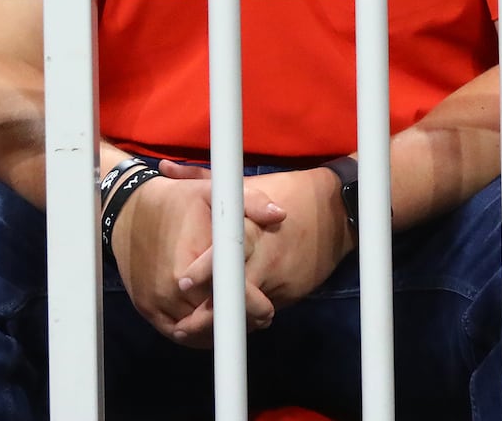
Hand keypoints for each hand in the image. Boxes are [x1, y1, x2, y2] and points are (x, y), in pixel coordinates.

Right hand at [109, 162, 285, 346]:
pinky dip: (198, 336)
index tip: (268, 311)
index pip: (227, 295)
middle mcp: (171, 288)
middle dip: (240, 320)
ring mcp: (156, 302)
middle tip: (263, 318)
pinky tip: (216, 329)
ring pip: (196, 332)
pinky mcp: (147, 309)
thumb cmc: (177, 202)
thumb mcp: (211, 193)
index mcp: (191, 262)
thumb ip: (248, 203)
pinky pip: (178, 334)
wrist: (129, 211)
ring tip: (242, 323)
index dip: (250, 305)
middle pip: (213, 318)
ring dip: (220, 331)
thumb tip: (279, 215)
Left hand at [177, 167, 352, 314]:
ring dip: (227, 321)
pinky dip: (248, 314)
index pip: (226, 253)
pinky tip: (233, 321)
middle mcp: (266, 256)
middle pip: (234, 293)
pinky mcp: (293, 293)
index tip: (183, 284)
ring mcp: (281, 278)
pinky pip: (264, 308)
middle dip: (208, 314)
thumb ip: (203, 180)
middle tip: (181, 328)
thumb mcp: (246, 183)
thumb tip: (164, 167)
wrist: (338, 208)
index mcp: (252, 229)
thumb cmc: (288, 190)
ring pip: (248, 309)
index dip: (204, 271)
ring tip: (200, 333)